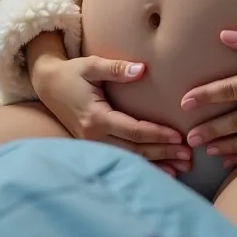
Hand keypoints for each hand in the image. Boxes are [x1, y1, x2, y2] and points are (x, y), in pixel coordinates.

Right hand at [32, 53, 188, 177]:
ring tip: (181, 168)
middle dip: (163, 153)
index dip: (157, 135)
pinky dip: (142, 166)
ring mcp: (92, 145)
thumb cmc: (71, 73)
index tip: (179, 137)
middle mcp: (94, 136)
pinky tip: (160, 171)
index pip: (133, 131)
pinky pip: (121, 158)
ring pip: (129, 159)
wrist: (47, 85)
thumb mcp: (91, 65)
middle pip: (135, 150)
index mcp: (96, 118)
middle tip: (189, 157)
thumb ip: (116, 68)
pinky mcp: (93, 146)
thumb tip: (141, 69)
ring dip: (156, 164)